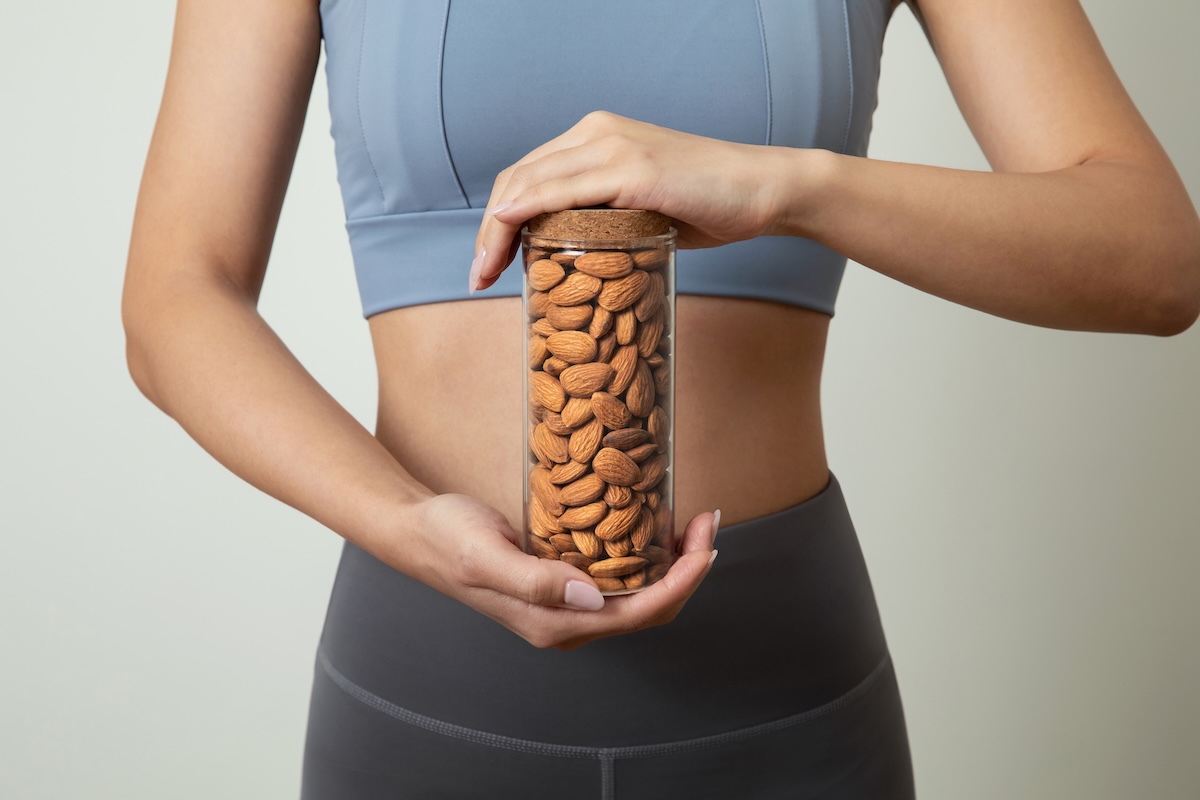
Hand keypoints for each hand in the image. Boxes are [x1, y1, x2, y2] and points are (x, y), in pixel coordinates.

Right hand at [383, 492, 718, 650]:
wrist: (417, 532)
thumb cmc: (448, 540)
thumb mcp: (486, 555)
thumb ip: (535, 581)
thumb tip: (591, 598)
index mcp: (554, 624)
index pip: (638, 613)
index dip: (681, 582)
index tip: (705, 545)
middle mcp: (567, 622)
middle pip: (649, 607)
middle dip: (688, 568)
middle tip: (709, 521)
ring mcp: (567, 605)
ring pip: (640, 593)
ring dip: (674, 561)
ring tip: (694, 521)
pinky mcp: (565, 582)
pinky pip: (620, 575)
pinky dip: (648, 552)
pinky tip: (656, 522)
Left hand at [469, 110, 793, 292]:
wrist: (761, 190)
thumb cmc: (707, 204)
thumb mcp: (641, 207)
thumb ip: (603, 215)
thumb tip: (569, 253)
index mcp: (594, 137)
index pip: (526, 176)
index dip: (496, 220)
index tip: (488, 264)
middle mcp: (595, 131)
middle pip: (517, 179)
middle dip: (487, 231)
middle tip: (478, 276)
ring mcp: (612, 146)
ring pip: (530, 185)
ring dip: (496, 231)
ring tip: (486, 274)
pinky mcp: (631, 167)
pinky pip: (562, 190)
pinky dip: (527, 211)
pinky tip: (507, 234)